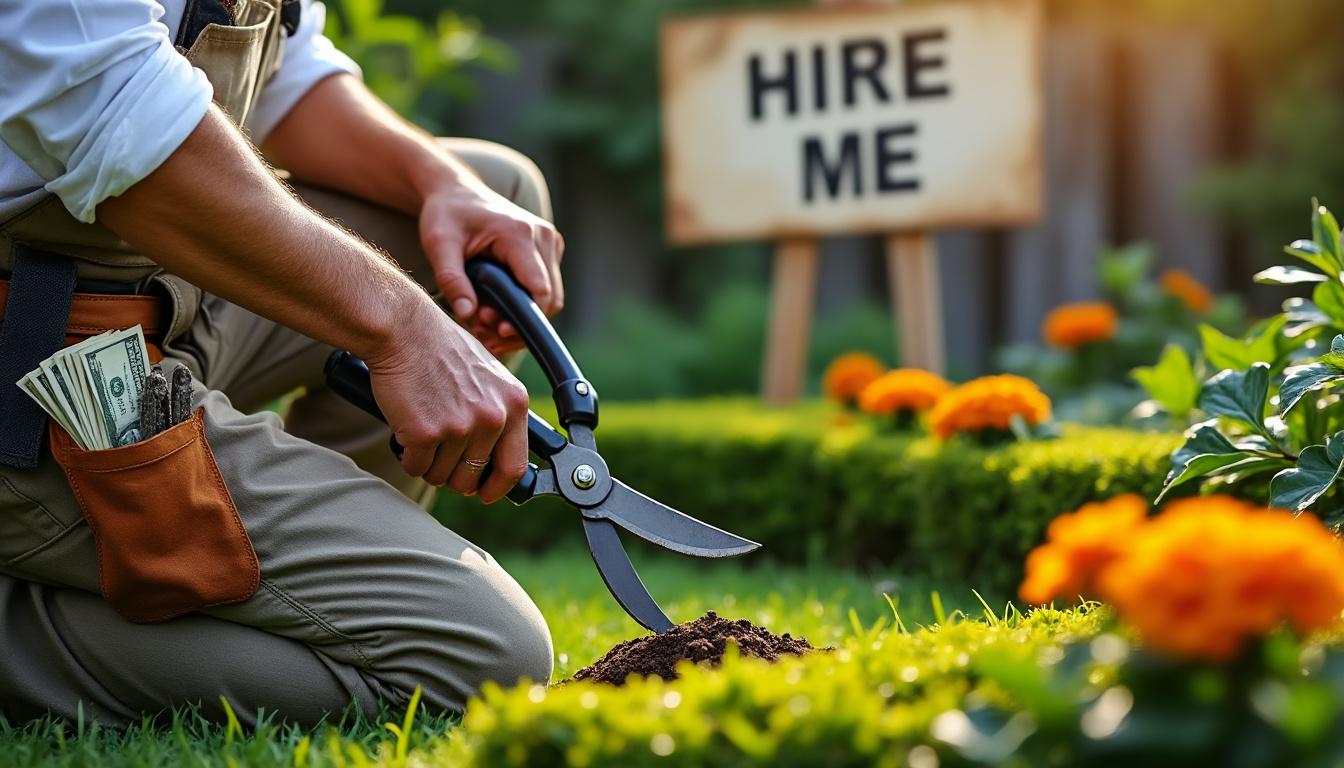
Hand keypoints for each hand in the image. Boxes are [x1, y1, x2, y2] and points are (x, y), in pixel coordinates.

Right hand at [364, 301, 530, 501]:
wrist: (404, 329)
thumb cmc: (442, 349)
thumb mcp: (490, 377)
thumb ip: (499, 413)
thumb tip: (495, 456)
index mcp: (514, 404)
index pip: (515, 466)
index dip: (498, 487)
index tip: (485, 494)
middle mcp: (491, 418)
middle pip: (471, 477)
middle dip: (453, 475)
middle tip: (440, 458)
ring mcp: (458, 427)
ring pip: (441, 475)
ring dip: (429, 464)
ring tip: (423, 435)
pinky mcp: (424, 432)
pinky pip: (416, 467)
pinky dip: (408, 457)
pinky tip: (407, 435)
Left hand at [419, 177, 563, 354]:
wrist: (457, 192)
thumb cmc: (447, 214)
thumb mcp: (438, 244)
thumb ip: (451, 279)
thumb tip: (467, 314)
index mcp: (519, 233)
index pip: (539, 289)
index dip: (523, 317)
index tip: (496, 331)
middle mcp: (543, 236)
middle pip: (549, 298)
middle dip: (521, 323)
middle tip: (485, 334)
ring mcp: (550, 243)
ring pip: (551, 297)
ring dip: (524, 319)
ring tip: (487, 328)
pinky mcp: (547, 250)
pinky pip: (546, 288)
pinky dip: (526, 306)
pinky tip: (497, 315)